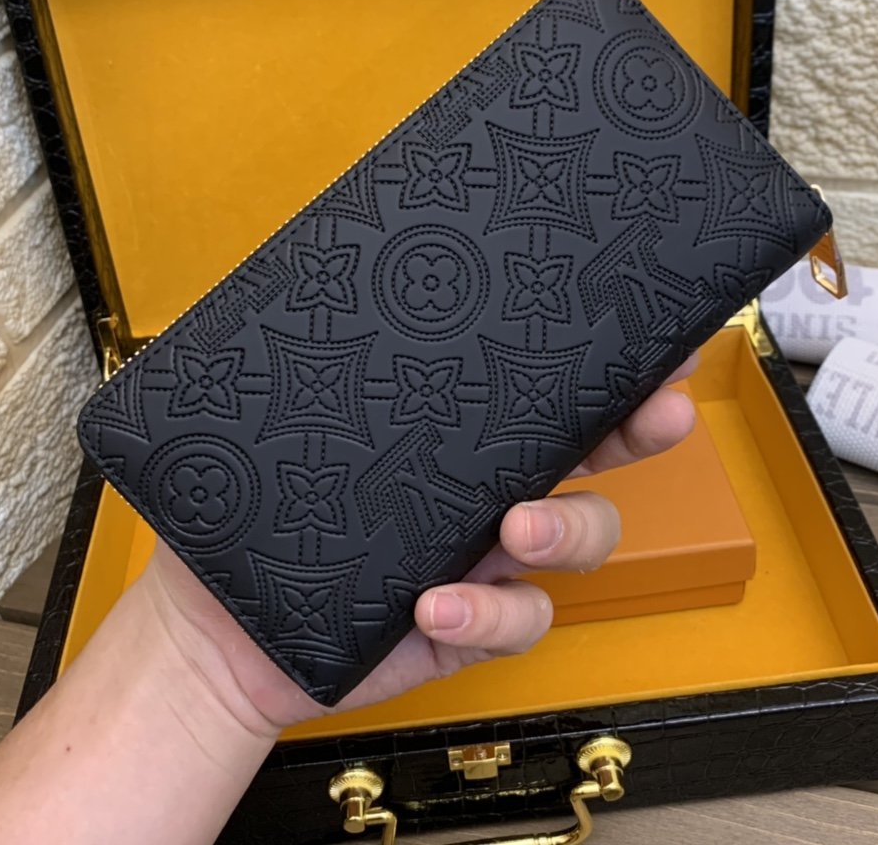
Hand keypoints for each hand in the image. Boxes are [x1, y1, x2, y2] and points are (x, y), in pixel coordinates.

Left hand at [138, 355, 698, 734]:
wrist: (221, 626)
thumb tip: (318, 252)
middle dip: (641, 427)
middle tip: (657, 413)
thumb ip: (303, 340)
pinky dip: (492, 615)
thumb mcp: (270, 408)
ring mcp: (487, 555)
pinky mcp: (470, 625)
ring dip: (566, 528)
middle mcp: (489, 484)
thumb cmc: (252, 504)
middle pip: (598, 449)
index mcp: (459, 427)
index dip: (611, 357)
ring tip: (514, 530)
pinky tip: (437, 606)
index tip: (654, 329)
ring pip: (583, 539)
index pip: (548, 382)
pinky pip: (520, 622)